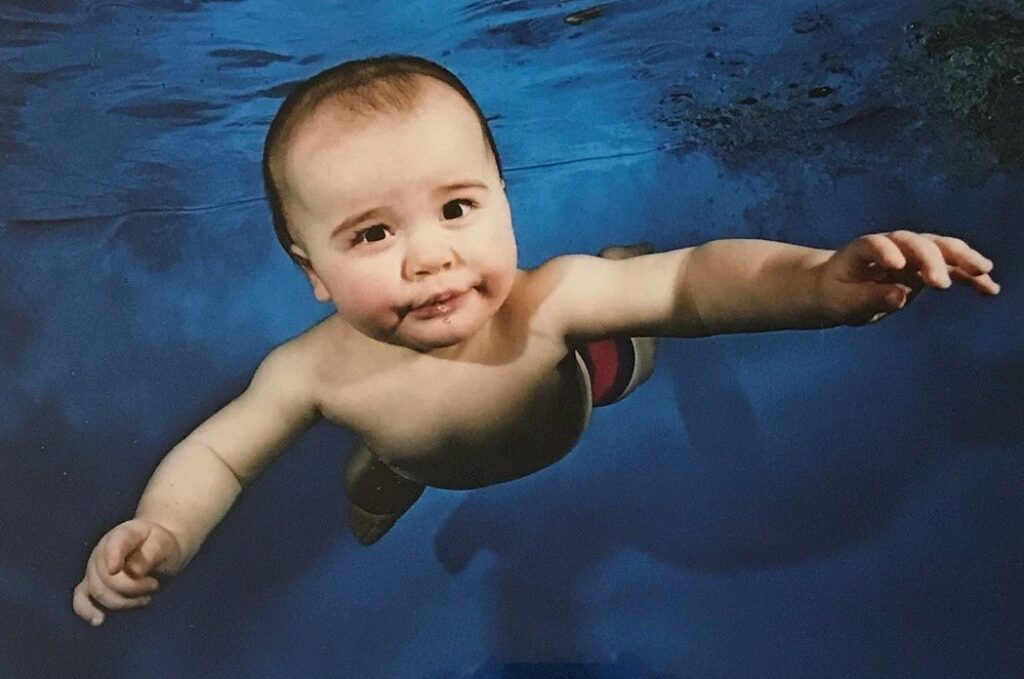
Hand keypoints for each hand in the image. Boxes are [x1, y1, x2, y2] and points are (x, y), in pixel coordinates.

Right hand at [72, 519, 182, 626]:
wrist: (158, 552)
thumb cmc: (162, 547)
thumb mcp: (166, 545)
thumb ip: (152, 553)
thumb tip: (134, 571)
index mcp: (123, 534)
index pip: (115, 542)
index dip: (112, 555)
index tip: (115, 569)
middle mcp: (102, 550)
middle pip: (105, 575)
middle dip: (131, 587)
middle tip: (155, 585)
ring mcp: (94, 569)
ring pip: (97, 590)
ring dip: (122, 601)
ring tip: (146, 598)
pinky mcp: (91, 586)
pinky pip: (81, 599)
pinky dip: (87, 610)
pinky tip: (99, 620)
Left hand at [819, 231, 998, 324]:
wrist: (840, 288)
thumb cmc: (837, 294)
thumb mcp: (844, 302)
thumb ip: (868, 298)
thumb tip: (899, 295)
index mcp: (863, 249)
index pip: (875, 245)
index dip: (886, 252)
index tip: (897, 265)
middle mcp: (891, 245)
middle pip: (914, 243)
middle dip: (930, 260)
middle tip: (940, 284)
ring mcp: (912, 254)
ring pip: (939, 249)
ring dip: (961, 258)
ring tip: (983, 271)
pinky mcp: (927, 267)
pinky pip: (952, 269)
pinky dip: (970, 277)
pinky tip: (990, 289)